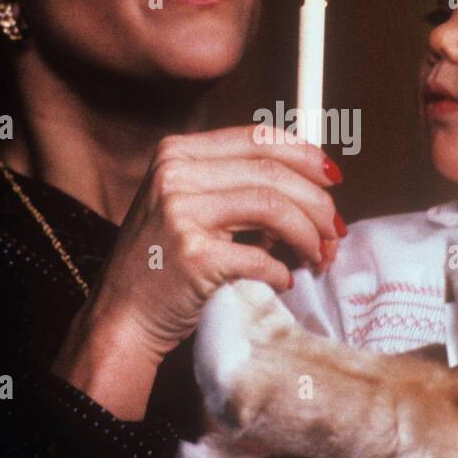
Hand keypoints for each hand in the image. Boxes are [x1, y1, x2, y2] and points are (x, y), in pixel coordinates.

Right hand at [52, 124, 345, 413]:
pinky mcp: (193, 256)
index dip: (305, 156)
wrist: (122, 318)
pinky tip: (283, 280)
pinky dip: (281, 271)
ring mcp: (180, 213)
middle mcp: (175, 175)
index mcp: (177, 154)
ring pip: (274, 206)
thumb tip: (311, 192)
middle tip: (335, 231)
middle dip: (318, 203)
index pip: (257, 139)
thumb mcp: (188, 207)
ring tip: (319, 256)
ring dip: (309, 235)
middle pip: (273, 171)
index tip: (333, 180)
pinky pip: (260, 256)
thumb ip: (237, 189)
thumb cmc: (164, 267)